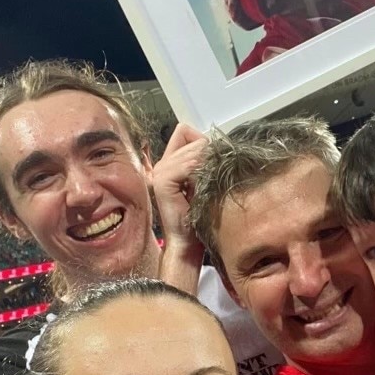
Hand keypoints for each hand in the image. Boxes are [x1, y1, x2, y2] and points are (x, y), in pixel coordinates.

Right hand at [151, 124, 207, 251]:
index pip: (185, 131)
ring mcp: (160, 172)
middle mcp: (161, 163)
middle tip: (210, 181)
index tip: (209, 167)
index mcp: (169, 162)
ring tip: (206, 186)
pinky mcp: (163, 182)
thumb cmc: (199, 216)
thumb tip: (215, 144)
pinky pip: (190, 165)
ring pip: (195, 150)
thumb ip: (202, 161)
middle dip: (209, 156)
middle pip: (194, 139)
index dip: (202, 144)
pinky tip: (201, 189)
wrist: (187, 243)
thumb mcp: (202, 182)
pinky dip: (201, 174)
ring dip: (207, 166)